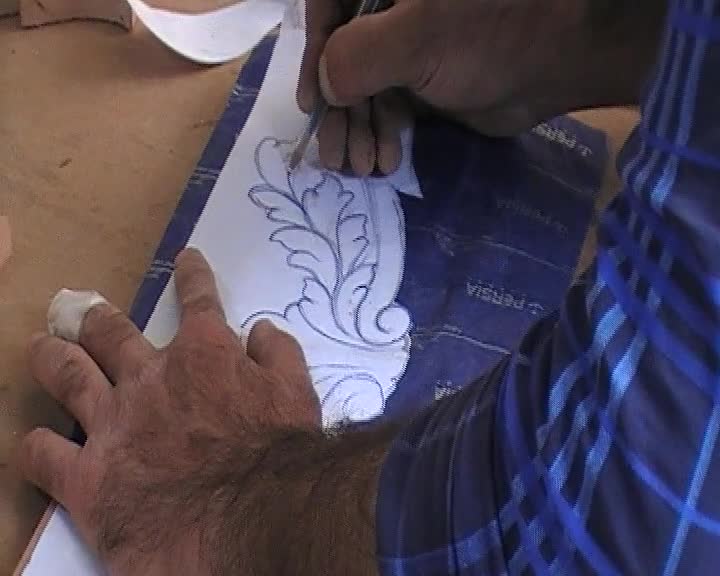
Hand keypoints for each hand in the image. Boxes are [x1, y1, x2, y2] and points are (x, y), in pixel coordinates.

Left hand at [18, 249, 321, 574]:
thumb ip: (279, 354)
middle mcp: (151, 377)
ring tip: (40, 347)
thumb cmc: (275, 452)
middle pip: (113, 334)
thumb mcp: (296, 393)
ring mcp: (114, 423)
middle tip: (82, 308)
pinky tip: (32, 442)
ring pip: (69, 378)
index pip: (199, 301)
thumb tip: (261, 329)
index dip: (193, 277)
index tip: (186, 260)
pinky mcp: (88, 476)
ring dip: (52, 359)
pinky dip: (35, 447)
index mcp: (204, 353)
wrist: (245, 515)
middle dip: (97, 317)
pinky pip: (46, 457)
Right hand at [298, 0, 665, 174]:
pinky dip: (381, 134)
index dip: (314, 54)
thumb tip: (324, 87)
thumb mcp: (418, 39)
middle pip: (340, 58)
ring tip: (361, 168)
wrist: (557, 61)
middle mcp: (386, 12)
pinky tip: (384, 161)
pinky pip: (386, 106)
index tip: (313, 102)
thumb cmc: (490, 37)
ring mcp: (403, 46)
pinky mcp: (420, 79)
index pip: (327, 8)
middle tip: (336, 158)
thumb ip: (357, 57)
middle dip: (338, 112)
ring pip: (361, 88)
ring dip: (358, 131)